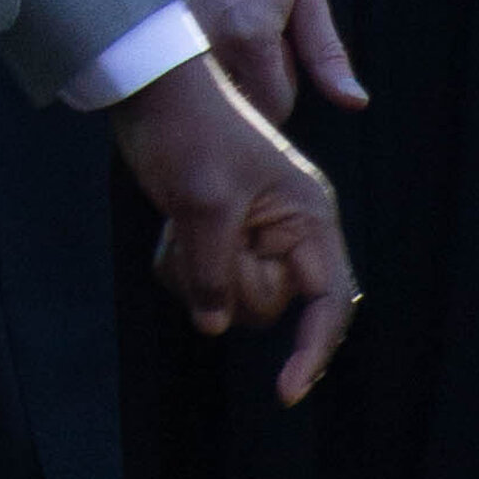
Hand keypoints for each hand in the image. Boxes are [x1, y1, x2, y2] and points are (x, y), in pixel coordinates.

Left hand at [111, 52, 356, 403]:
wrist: (149, 86)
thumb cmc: (187, 132)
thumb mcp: (202, 205)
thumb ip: (212, 273)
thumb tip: (213, 323)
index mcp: (308, 218)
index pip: (329, 303)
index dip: (313, 351)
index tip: (284, 393)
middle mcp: (291, 231)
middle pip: (269, 306)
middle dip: (227, 285)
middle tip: (198, 239)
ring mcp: (255, 233)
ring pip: (232, 299)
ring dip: (197, 277)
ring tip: (180, 229)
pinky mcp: (222, 235)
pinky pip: (205, 283)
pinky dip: (181, 268)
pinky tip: (171, 231)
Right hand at [166, 0, 368, 132]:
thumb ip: (327, 55)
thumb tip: (355, 102)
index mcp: (250, 40)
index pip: (276, 107)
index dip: (285, 86)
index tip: (280, 51)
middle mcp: (208, 48)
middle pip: (241, 107)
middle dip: (254, 86)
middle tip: (253, 38)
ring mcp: (175, 42)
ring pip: (210, 95)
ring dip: (225, 76)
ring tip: (228, 30)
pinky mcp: (157, 35)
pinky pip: (181, 76)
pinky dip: (196, 66)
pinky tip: (202, 29)